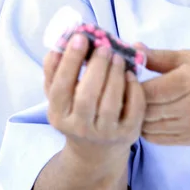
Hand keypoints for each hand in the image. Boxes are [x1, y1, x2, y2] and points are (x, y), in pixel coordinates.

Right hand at [43, 34, 145, 170]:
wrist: (96, 152)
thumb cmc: (76, 111)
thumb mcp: (60, 95)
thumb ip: (55, 69)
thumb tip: (61, 42)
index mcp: (58, 115)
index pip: (60, 87)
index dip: (70, 61)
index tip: (81, 37)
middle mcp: (79, 128)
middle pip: (86, 96)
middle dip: (97, 67)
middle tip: (104, 47)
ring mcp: (105, 134)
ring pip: (110, 103)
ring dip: (115, 75)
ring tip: (118, 57)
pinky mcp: (128, 134)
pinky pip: (133, 109)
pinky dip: (134, 89)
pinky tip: (131, 75)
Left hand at [134, 45, 189, 145]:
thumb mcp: (188, 57)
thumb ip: (158, 56)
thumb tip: (133, 49)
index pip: (150, 91)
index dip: (132, 85)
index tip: (126, 77)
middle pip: (147, 111)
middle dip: (132, 101)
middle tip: (126, 91)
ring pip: (148, 127)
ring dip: (138, 116)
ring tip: (135, 103)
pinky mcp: (189, 140)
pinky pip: (156, 139)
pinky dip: (147, 128)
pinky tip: (149, 115)